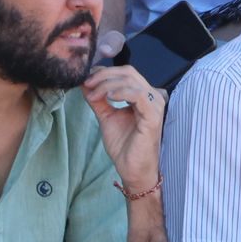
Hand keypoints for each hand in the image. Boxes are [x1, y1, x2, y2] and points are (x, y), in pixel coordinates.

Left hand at [81, 63, 164, 193]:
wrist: (132, 169)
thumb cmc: (124, 146)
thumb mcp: (107, 118)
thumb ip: (98, 101)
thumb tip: (85, 84)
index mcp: (143, 95)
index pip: (125, 73)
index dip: (104, 72)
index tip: (86, 80)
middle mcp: (152, 96)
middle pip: (128, 72)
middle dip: (103, 75)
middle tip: (86, 84)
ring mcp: (154, 105)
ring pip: (131, 81)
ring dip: (107, 84)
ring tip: (93, 95)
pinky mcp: (153, 116)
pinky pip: (138, 95)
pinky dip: (121, 92)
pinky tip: (109, 97)